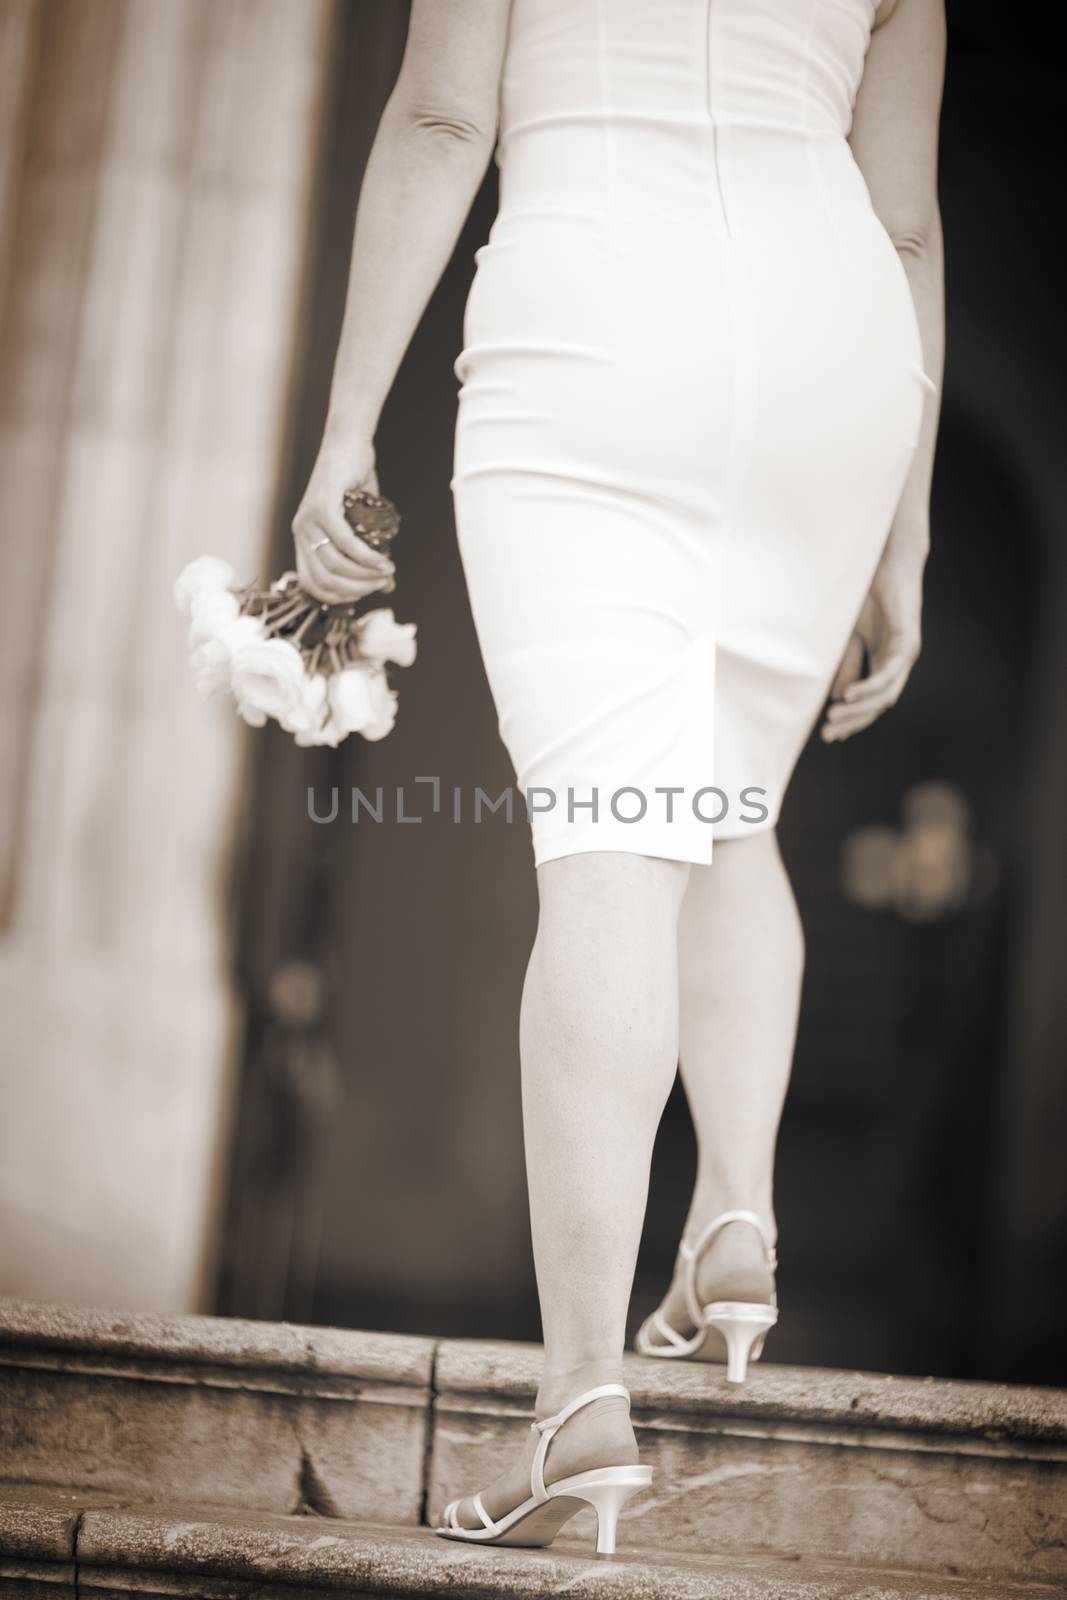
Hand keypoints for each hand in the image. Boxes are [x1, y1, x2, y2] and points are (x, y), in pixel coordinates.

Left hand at [292, 437, 395, 604]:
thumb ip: (368, 554)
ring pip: (335, 564)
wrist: (349, 444)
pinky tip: (383, 561)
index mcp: (303, 539)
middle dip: (357, 590)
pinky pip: (344, 542)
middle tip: (382, 583)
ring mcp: (309, 519)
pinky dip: (366, 556)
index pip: (312, 584)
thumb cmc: (356, 484)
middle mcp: (301, 532)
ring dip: (365, 575)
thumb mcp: (362, 525)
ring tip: (387, 572)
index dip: (339, 597)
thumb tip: (386, 585)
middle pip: (325, 580)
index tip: (365, 594)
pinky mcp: (323, 505)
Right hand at [822, 543, 925, 741]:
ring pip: (885, 696)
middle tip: (828, 735)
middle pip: (877, 706)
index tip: (828, 734)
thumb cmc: (868, 595)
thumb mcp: (849, 638)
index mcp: (883, 663)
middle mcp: (897, 664)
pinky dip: (869, 687)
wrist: (886, 564)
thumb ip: (846, 665)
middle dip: (852, 722)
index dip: (851, 720)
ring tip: (834, 718)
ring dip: (859, 710)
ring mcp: (905, 655)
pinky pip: (888, 673)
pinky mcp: (907, 642)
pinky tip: (849, 695)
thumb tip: (837, 698)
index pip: (869, 702)